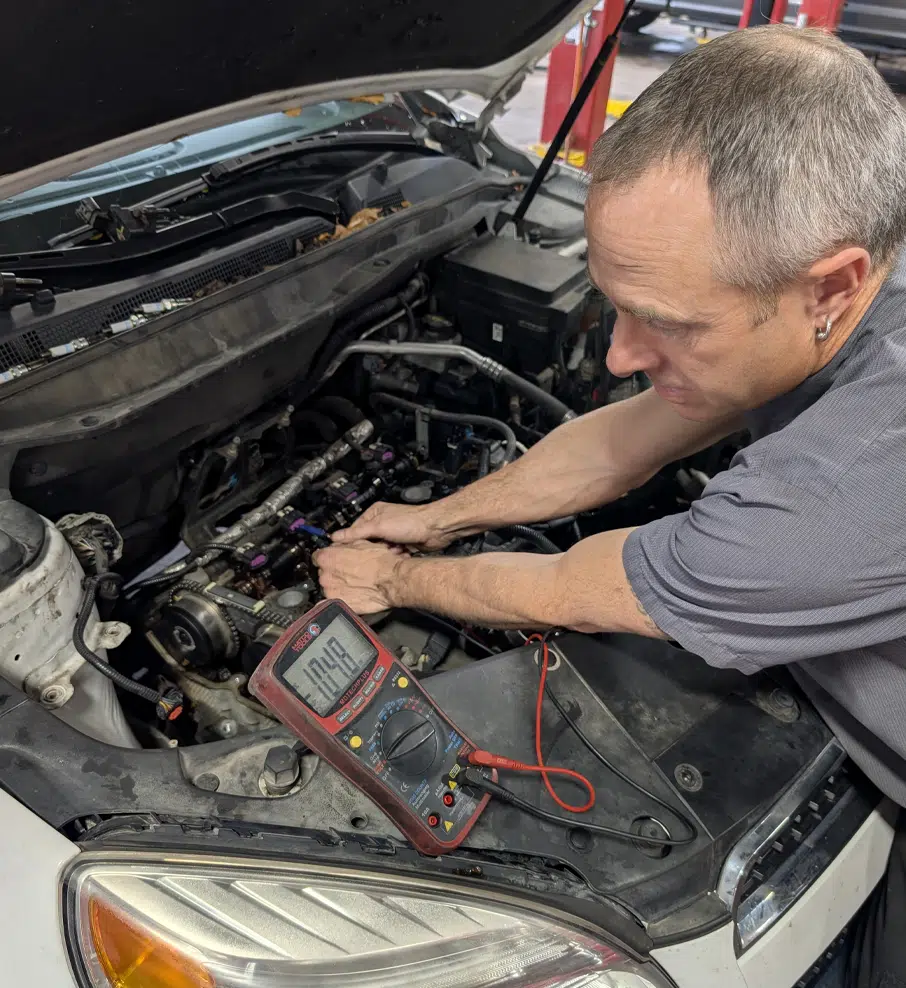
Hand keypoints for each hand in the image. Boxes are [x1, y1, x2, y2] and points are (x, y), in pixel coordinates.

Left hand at [313, 540, 407, 613]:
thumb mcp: (360, 542)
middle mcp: (325, 575)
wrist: (391, 579)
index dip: (328, 557)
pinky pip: (330, 602)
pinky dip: (335, 600)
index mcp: (327, 557)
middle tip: (349, 571)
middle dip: (334, 572)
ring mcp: (330, 591)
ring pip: (329, 587)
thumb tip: (337, 546)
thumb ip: (343, 545)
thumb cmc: (379, 561)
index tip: (334, 559)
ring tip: (353, 584)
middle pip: (324, 572)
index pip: (318, 556)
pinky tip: (345, 596)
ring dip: (337, 585)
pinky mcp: (338, 603)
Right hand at [331, 501, 452, 550]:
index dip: (353, 542)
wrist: (436, 529)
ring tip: (391, 552)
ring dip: (385, 554)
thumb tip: (336, 537)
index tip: (348, 553)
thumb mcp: (378, 526)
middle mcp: (383, 523)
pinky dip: (395, 557)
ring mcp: (393, 534)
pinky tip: (400, 556)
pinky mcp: (403, 545)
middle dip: (373, 550)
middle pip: (369, 542)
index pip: (356, 530)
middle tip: (375, 554)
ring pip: (381, 551)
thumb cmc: (410, 522)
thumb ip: (357, 533)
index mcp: (374, 514)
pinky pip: (392, 555)